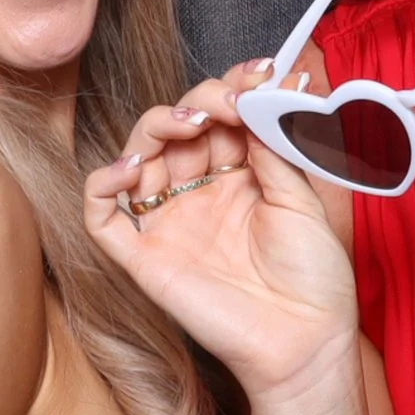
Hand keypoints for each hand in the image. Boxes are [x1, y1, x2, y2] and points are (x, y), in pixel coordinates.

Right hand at [85, 62, 360, 414]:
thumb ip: (273, 144)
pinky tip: (132, 168)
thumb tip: (261, 89)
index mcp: (238, 175)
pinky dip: (102, 184)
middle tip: (229, 104)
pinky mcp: (144, 257)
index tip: (259, 74)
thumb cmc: (313, 275)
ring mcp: (170, 223)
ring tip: (188, 125)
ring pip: (137, 156)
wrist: (306, 340)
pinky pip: (101, 215)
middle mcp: (199, 193)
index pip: (218, 116)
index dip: (230, 88)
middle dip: (198, 102)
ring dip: (155, 128)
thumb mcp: (300, 195)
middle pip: (176, 127)